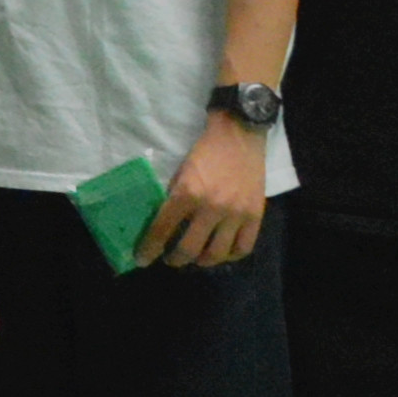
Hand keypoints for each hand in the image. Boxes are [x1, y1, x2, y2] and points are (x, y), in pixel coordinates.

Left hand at [146, 116, 269, 268]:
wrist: (239, 135)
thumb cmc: (205, 151)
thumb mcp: (181, 172)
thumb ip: (174, 198)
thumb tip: (163, 224)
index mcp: (188, 193)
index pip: (162, 229)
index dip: (149, 248)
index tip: (142, 259)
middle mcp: (212, 207)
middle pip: (189, 249)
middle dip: (174, 259)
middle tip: (170, 259)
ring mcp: (236, 214)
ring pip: (216, 254)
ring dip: (201, 261)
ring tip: (195, 257)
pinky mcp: (255, 215)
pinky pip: (242, 248)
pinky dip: (229, 256)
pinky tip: (220, 253)